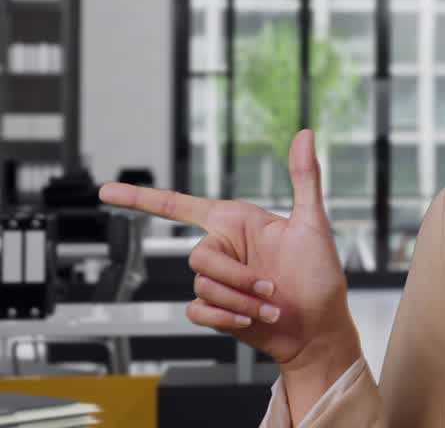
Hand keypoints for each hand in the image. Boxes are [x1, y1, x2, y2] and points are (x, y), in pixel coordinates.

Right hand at [100, 130, 359, 420]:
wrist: (318, 328)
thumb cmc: (320, 275)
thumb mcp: (313, 222)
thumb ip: (304, 177)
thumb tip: (305, 134)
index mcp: (236, 223)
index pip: (180, 206)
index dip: (141, 199)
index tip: (106, 191)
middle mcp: (223, 249)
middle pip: (197, 257)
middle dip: (237, 278)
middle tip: (271, 287)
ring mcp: (218, 281)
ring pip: (202, 287)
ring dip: (240, 302)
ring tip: (270, 306)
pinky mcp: (215, 311)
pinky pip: (199, 311)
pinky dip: (226, 319)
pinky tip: (252, 320)